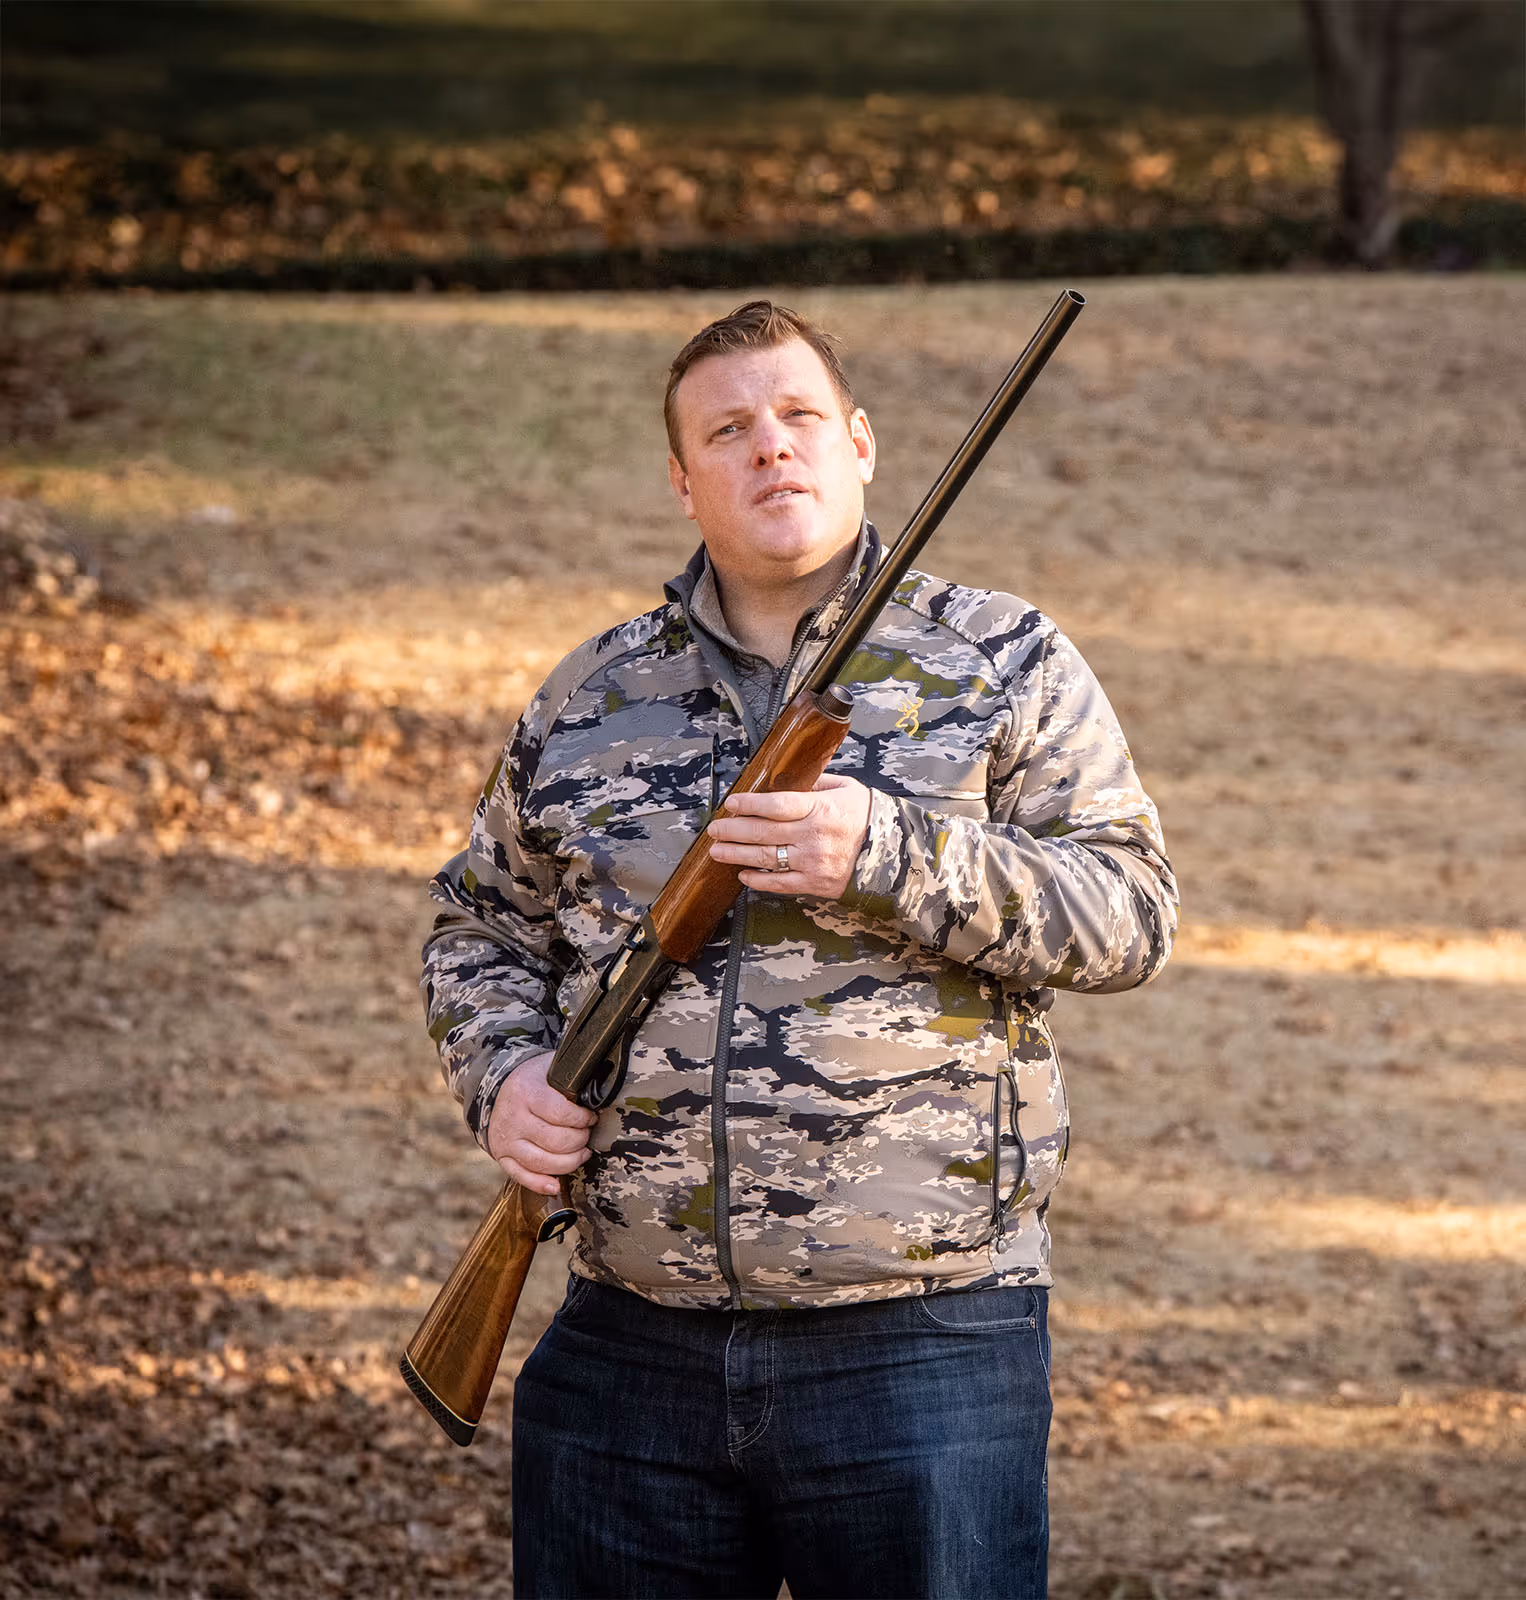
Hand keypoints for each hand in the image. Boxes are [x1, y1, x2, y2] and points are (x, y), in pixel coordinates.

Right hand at [485, 1050, 597, 1195]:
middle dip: (579, 1140)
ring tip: (581, 1153)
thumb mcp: (550, 1068)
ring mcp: (506, 1140)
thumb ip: (571, 1079)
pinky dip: (540, 1184)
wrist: (500, 1088)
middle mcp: (513, 1118)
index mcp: (526, 1092)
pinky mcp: (502, 1156)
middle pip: (555, 1142)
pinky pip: (521, 1176)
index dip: (583, 1119)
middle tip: (586, 1134)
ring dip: (569, 1162)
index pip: (561, 1114)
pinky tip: (556, 1185)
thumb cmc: (534, 1080)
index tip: (591, 1117)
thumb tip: (598, 1094)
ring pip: (542, 1162)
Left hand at [706, 773, 870, 900]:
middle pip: (763, 833)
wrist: (892, 852)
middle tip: (714, 828)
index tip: (730, 802)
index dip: (749, 804)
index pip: (776, 805)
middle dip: (733, 830)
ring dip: (736, 855)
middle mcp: (813, 836)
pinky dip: (758, 880)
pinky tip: (743, 874)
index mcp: (819, 809)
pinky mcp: (815, 884)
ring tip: (716, 851)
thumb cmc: (865, 815)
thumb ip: (815, 781)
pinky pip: (779, 883)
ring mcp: (812, 862)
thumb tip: (787, 775)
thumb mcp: (845, 788)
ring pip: (765, 859)